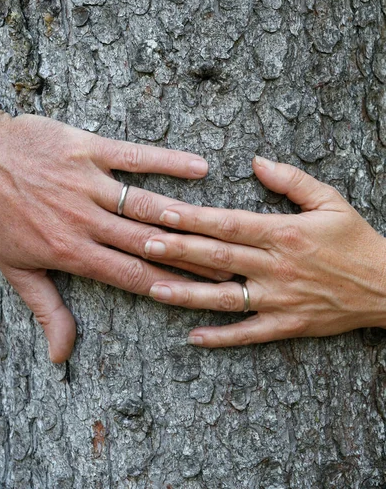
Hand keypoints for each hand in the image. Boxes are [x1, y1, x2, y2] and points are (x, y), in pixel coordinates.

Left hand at [0, 104, 226, 362]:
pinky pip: (134, 157)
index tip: (204, 293)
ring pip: (145, 204)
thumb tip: (61, 354)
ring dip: (186, 217)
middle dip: (192, 257)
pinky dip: (166, 162)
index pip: (131, 275)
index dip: (171, 285)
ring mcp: (88, 183)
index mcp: (71, 252)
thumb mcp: (16, 269)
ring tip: (223, 228)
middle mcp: (85, 221)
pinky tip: (199, 168)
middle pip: (148, 243)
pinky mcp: (88, 149)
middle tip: (230, 265)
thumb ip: (46, 309)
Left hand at [144, 156, 385, 346]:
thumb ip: (291, 179)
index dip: (194, 218)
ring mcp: (280, 299)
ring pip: (226, 298)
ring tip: (154, 289)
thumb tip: (256, 161)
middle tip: (143, 244)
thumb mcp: (330, 200)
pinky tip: (192, 337)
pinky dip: (221, 337)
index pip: (229, 224)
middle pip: (218, 258)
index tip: (163, 212)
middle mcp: (276, 266)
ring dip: (187, 294)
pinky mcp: (287, 325)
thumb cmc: (356, 240)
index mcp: (284, 233)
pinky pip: (249, 334)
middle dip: (178, 250)